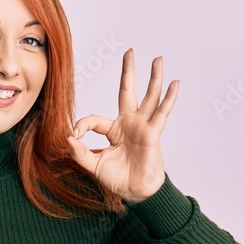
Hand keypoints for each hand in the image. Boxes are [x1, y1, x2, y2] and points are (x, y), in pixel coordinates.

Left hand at [66, 49, 178, 201]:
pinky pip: (162, 112)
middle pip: (127, 92)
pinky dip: (169, 98)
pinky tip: (175, 83)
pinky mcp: (152, 132)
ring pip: (149, 97)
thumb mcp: (93, 165)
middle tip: (130, 52)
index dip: (82, 125)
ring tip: (158, 59)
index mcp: (113, 131)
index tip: (74, 136)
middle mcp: (128, 124)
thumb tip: (67, 138)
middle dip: (128, 72)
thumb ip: (80, 152)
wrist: (135, 192)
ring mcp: (142, 126)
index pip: (94, 120)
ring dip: (154, 78)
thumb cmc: (117, 179)